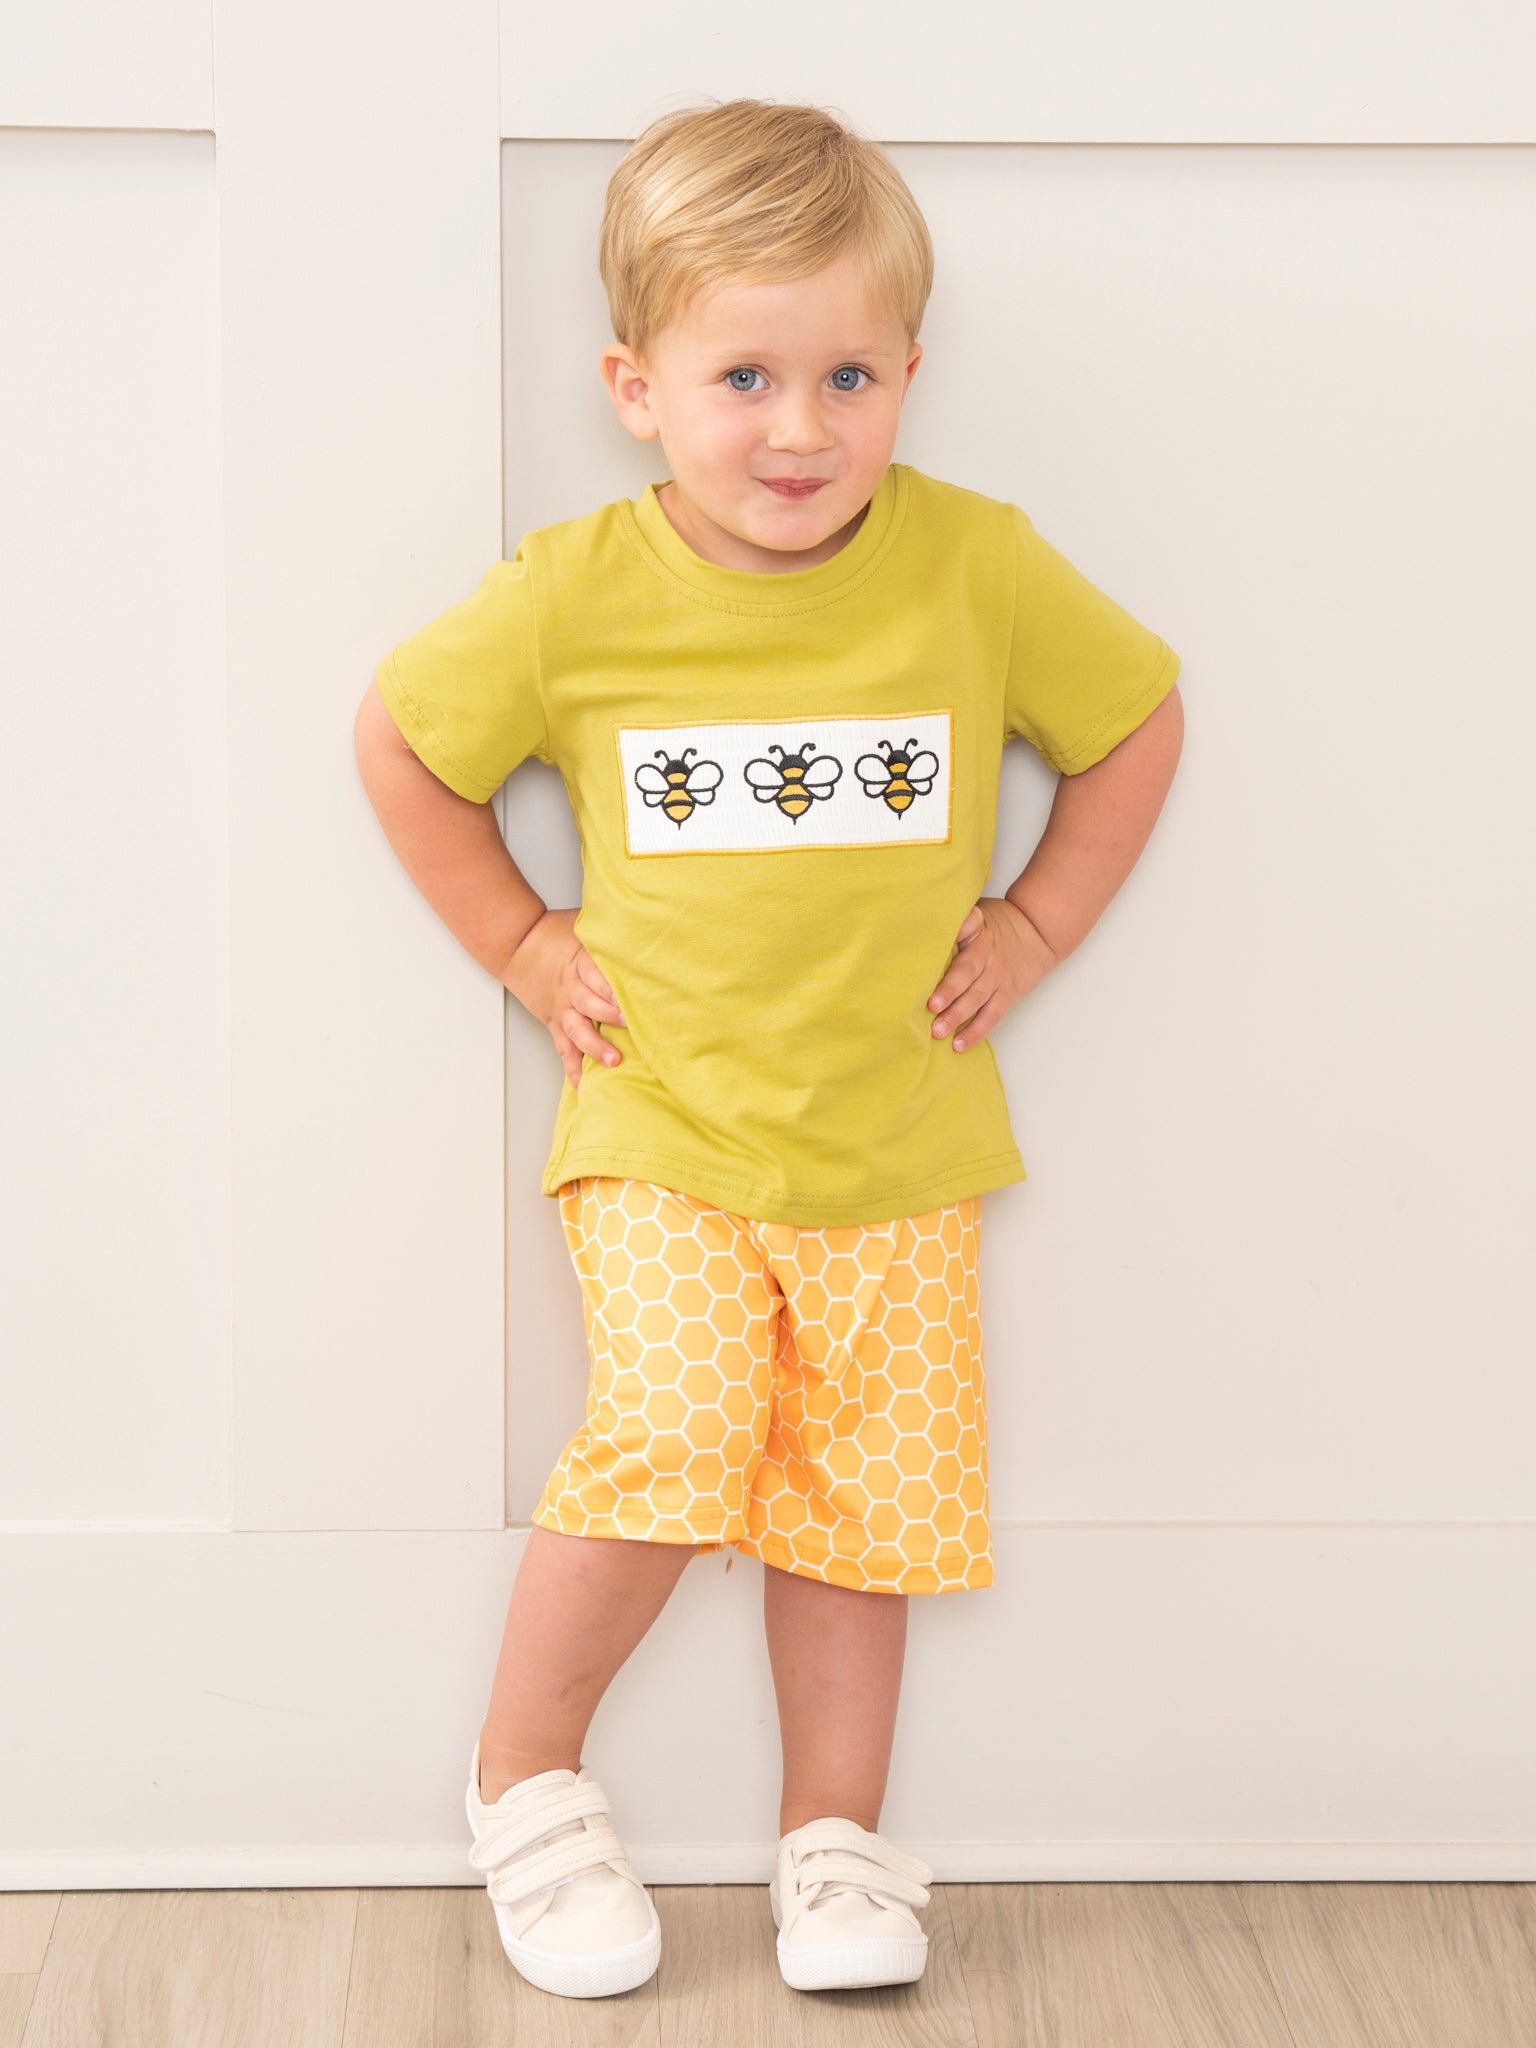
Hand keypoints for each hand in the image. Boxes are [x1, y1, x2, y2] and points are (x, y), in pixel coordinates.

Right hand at [501, 907, 626, 1090]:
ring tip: (614, 1061)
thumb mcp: (584, 923)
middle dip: (610, 1016)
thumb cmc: (555, 931)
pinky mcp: (554, 1022)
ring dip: (595, 1047)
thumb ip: (610, 931)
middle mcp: (570, 989)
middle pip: (590, 1005)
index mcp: (579, 963)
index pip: (598, 976)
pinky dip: (573, 1069)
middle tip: (630, 1025)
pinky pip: (564, 1049)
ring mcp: (561, 1009)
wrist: (516, 943)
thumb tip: (644, 921)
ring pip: (578, 1031)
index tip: (634, 997)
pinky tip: (584, 1087)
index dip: (614, 988)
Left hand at [927, 898, 1057, 1051]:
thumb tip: (925, 921)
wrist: (1039, 933)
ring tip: (939, 1031)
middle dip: (949, 989)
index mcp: (977, 929)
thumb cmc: (997, 924)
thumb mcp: (979, 911)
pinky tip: (958, 1044)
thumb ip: (956, 919)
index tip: (944, 940)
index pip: (968, 925)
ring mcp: (997, 976)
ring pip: (977, 998)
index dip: (957, 930)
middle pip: (967, 971)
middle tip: (931, 1006)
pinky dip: (975, 1031)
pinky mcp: (1008, 994)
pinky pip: (991, 1015)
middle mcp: (986, 954)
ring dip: (957, 1015)